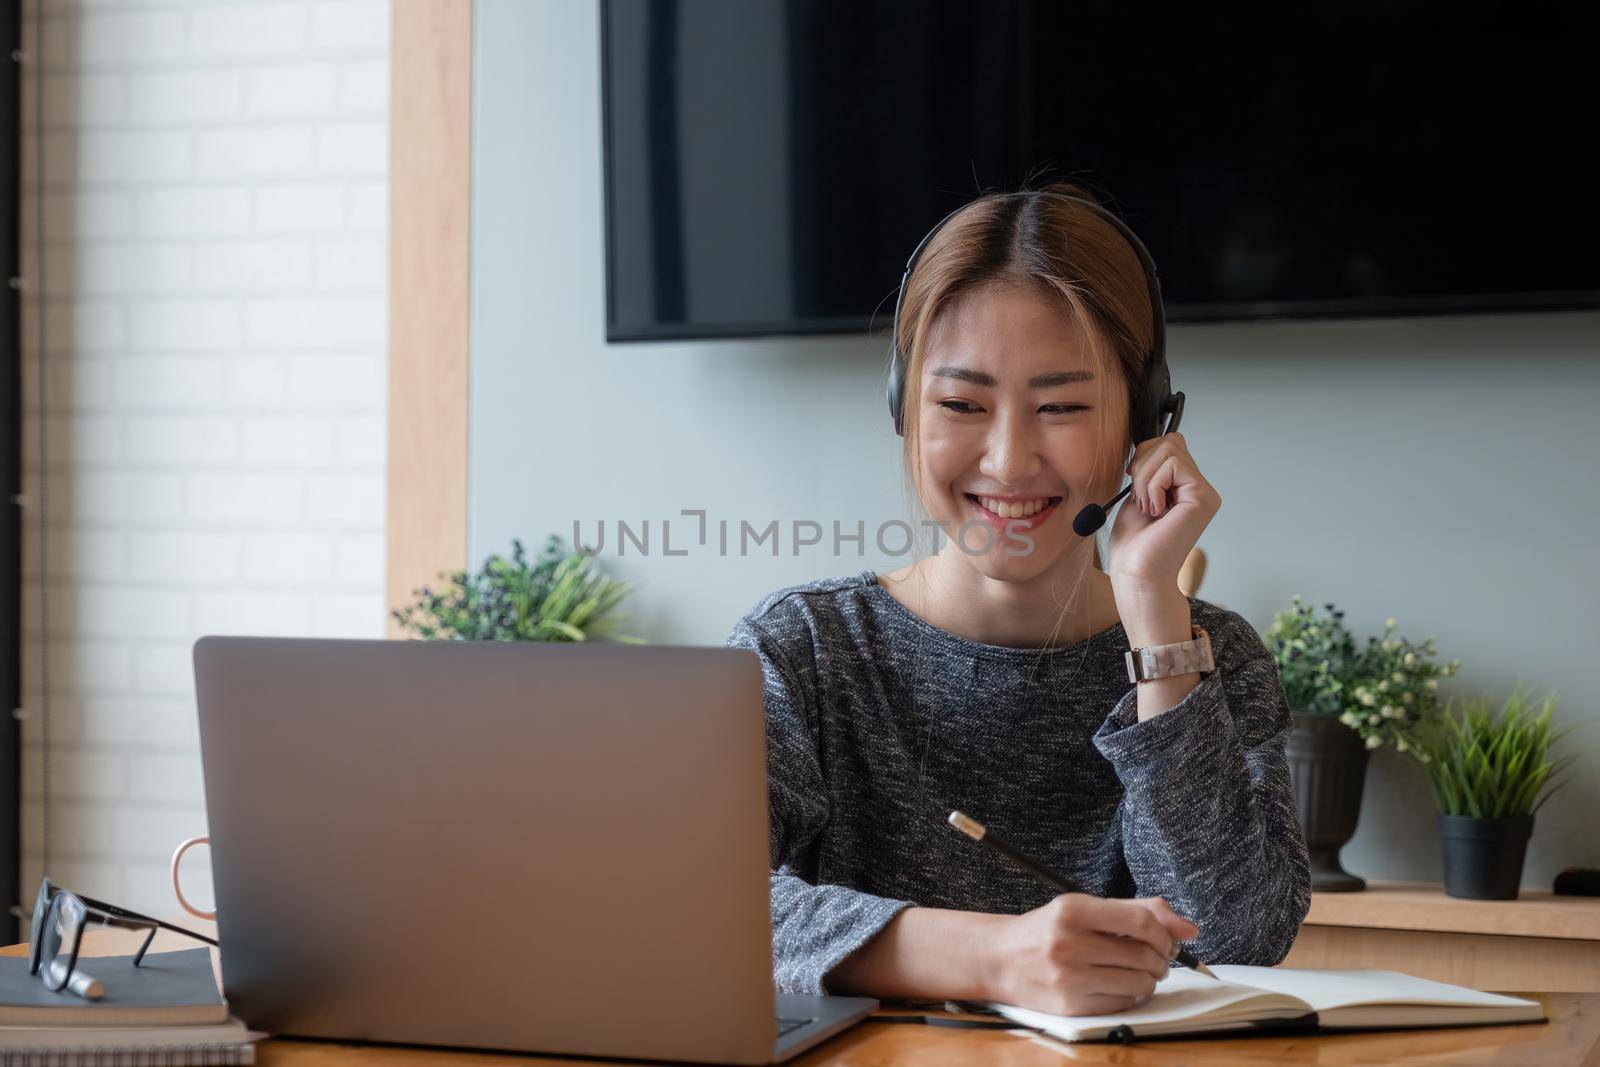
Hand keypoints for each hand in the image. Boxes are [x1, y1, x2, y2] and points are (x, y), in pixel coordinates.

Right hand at [984, 894, 1200, 1015]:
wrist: (999, 959)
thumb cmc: (1048, 931)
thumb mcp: (1083, 908)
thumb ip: (1137, 910)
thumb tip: (1189, 928)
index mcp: (1072, 910)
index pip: (1140, 921)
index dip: (1164, 933)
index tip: (1166, 939)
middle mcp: (1068, 942)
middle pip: (1144, 955)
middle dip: (1161, 959)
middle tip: (1156, 958)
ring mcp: (1068, 977)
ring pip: (1139, 983)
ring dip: (1149, 979)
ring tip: (1137, 972)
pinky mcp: (1070, 1006)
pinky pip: (1123, 1004)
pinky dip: (1131, 996)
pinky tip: (1119, 985)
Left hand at [1107, 431, 1220, 590]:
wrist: (1136, 573)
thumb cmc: (1134, 543)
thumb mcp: (1138, 494)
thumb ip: (1151, 468)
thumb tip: (1153, 442)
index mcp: (1185, 487)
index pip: (1169, 443)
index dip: (1143, 457)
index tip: (1135, 487)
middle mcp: (1200, 489)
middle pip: (1170, 441)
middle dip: (1143, 466)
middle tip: (1141, 501)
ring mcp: (1205, 493)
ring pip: (1169, 449)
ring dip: (1146, 479)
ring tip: (1148, 508)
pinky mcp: (1203, 498)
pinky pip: (1172, 466)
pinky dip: (1153, 486)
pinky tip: (1156, 512)